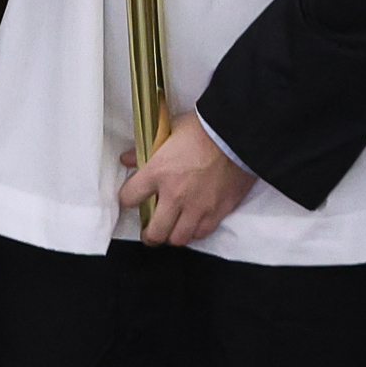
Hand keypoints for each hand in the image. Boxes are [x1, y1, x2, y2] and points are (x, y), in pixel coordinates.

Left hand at [118, 111, 256, 246]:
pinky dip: (195, 231)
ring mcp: (197, 207)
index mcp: (159, 172)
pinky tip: (194, 223)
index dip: (127, 199)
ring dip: (173, 235)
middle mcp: (175, 195)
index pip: (130, 198)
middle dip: (149, 234)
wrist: (238, 133)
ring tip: (173, 229)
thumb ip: (147, 148)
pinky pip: (202, 233)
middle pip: (154, 232)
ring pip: (178, 238)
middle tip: (150, 231)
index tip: (131, 199)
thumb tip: (128, 158)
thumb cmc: (206, 128)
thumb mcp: (170, 129)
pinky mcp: (218, 211)